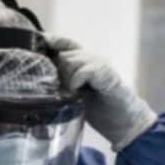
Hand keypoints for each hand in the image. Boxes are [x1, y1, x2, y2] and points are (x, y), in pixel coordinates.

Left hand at [47, 35, 156, 150]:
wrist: (125, 123)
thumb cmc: (99, 110)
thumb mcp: (74, 96)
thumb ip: (62, 84)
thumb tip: (40, 81)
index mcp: (84, 63)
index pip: (65, 44)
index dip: (52, 41)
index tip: (39, 42)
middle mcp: (92, 60)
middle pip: (64, 53)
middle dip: (56, 71)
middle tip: (60, 89)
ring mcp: (101, 66)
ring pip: (71, 60)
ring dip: (65, 78)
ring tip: (70, 94)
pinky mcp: (108, 75)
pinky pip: (83, 71)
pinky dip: (76, 81)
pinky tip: (77, 93)